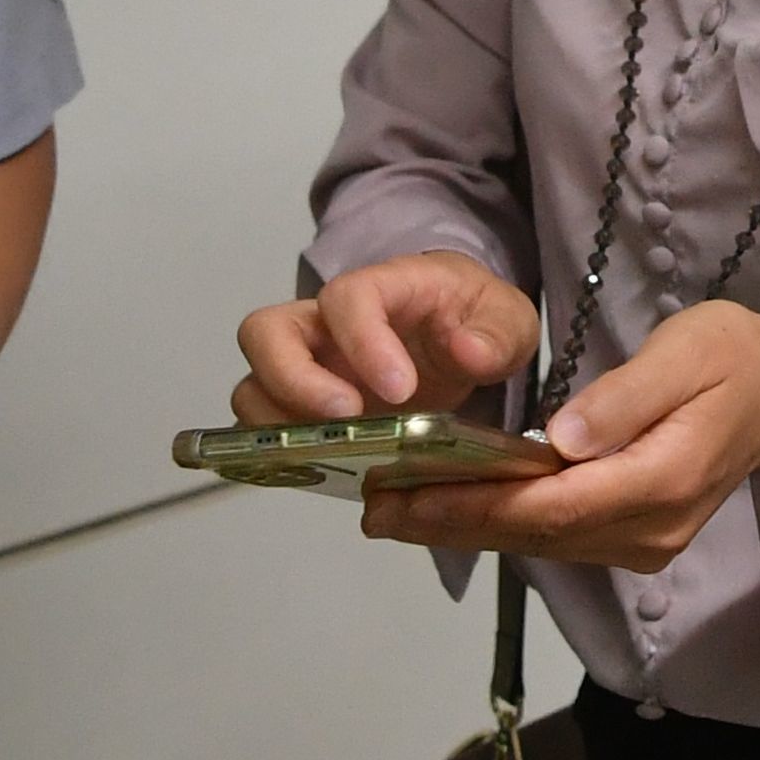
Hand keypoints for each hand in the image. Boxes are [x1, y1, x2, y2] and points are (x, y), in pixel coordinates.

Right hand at [233, 255, 542, 425]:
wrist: (458, 335)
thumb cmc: (471, 319)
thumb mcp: (506, 319)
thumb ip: (496, 334)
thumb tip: (469, 352)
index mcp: (379, 288)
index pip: (346, 299)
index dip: (363, 341)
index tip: (401, 387)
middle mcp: (325, 324)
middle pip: (265, 333)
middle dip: (294, 380)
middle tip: (346, 417)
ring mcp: (307, 367)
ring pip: (253, 386)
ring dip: (279, 424)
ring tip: (331, 451)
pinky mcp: (303, 411)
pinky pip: (266, 430)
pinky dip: (281, 454)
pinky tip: (323, 470)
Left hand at [366, 301, 759, 573]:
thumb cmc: (735, 358)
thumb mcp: (688, 353)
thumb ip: (624, 397)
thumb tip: (561, 439)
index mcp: (660, 481)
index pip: (549, 504)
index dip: (471, 505)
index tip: (404, 497)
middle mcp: (648, 530)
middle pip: (533, 534)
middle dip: (449, 523)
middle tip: (372, 507)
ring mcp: (643, 543)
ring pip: (540, 543)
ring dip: (466, 528)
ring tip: (394, 509)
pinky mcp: (635, 540)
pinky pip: (557, 537)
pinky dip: (501, 524)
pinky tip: (455, 507)